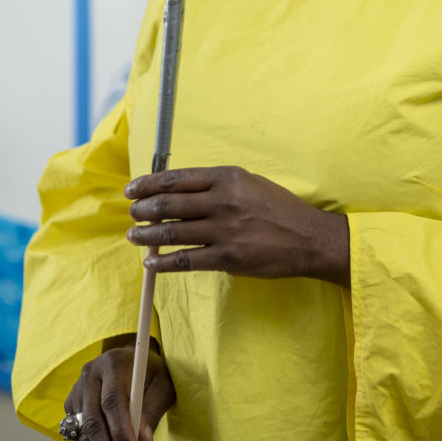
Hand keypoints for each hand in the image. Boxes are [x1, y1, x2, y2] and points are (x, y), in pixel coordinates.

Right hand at [65, 336, 175, 440]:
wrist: (132, 360)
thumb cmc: (150, 373)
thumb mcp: (162, 386)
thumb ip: (152, 411)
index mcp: (113, 363)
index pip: (112, 400)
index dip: (120, 429)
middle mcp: (90, 375)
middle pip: (93, 420)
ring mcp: (77, 391)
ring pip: (84, 433)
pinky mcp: (72, 407)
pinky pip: (81, 436)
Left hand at [125, 166, 349, 285]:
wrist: (309, 238)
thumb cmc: (280, 209)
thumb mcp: (250, 184)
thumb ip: (218, 186)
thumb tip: (179, 193)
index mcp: (228, 177)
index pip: (176, 178)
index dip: (148, 184)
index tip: (132, 190)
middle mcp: (223, 200)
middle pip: (169, 203)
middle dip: (143, 209)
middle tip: (132, 213)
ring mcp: (224, 230)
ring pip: (172, 231)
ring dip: (146, 235)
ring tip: (134, 236)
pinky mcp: (227, 257)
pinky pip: (185, 260)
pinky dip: (163, 262)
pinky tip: (151, 263)